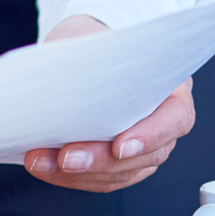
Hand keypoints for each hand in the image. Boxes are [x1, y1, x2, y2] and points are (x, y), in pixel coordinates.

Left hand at [25, 16, 195, 192]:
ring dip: (78, 174)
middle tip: (66, 159)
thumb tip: (55, 78)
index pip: (175, 118)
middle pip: (145, 155)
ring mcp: (145, 147)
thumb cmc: (93, 40)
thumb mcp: (91, 36)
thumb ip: (87, 57)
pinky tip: (43, 166)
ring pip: (120, 174)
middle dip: (101, 161)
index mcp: (171, 86)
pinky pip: (101, 179)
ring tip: (39, 162)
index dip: (150, 136)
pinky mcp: (120, 163)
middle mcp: (164, 122)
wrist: (86, 49)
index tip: (119, 146)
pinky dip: (70, 177)